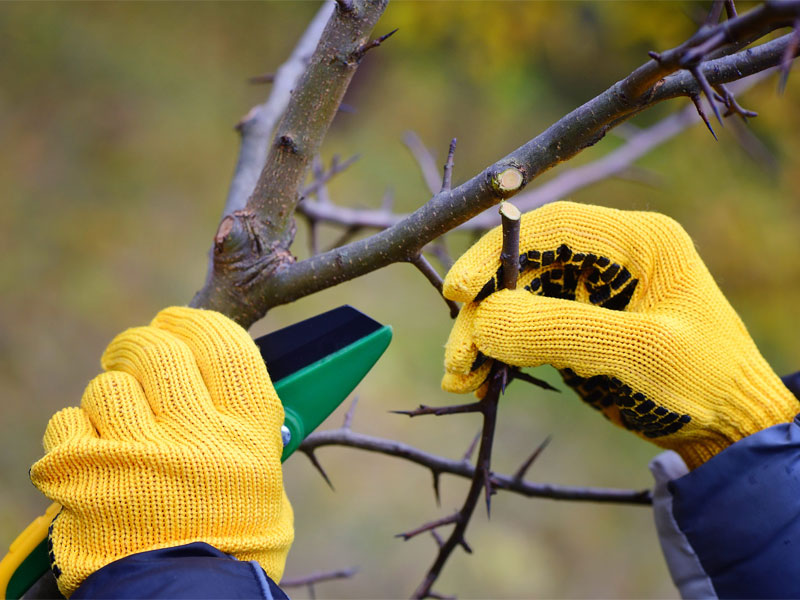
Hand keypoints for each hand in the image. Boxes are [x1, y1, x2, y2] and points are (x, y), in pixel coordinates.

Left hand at [30, 307, 292, 596]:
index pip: (224, 345)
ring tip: (118, 422)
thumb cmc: (230, 537)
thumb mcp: (264, 478)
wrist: (184, 597)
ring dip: (109, 396)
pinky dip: (76, 431)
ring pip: (109, 385)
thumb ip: (249, 423)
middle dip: (141, 344)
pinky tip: (91, 454)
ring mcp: (140, 456)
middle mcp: (199, 438)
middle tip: (135, 355)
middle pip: (159, 351)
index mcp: (248, 434)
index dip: (195, 322)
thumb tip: (224, 371)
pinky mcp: (86, 478)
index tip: (179, 321)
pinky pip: (68, 421)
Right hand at [442, 201, 796, 468]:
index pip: (550, 228)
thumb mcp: (639, 352)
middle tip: (458, 354)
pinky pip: (522, 330)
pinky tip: (474, 379)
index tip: (459, 291)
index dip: (497, 253)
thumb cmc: (702, 383)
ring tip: (460, 377)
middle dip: (484, 310)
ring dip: (482, 336)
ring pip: (514, 300)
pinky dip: (495, 353)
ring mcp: (588, 294)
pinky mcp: (575, 327)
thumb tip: (484, 320)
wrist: (726, 431)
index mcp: (636, 241)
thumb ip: (561, 330)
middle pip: (523, 268)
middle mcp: (606, 259)